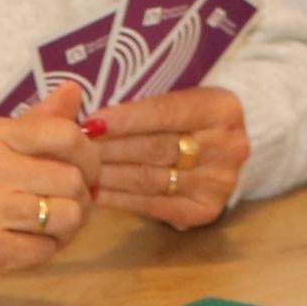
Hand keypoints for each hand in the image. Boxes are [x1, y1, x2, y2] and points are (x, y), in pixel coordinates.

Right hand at [0, 85, 91, 305]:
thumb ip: (34, 122)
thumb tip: (75, 90)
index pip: (63, 134)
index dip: (89, 154)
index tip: (86, 168)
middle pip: (72, 178)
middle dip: (82, 195)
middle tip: (72, 202)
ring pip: (68, 215)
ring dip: (70, 225)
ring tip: (52, 224)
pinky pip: (48, 248)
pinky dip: (48, 249)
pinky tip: (30, 242)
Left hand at [80, 86, 246, 229]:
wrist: (232, 146)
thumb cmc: (192, 115)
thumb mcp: (181, 96)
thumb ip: (145, 102)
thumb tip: (93, 118)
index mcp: (222, 109)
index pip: (165, 112)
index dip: (125, 119)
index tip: (91, 122)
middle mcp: (227, 147)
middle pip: (156, 148)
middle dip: (110, 148)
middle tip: (75, 149)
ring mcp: (218, 182)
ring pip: (150, 178)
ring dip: (109, 176)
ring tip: (78, 170)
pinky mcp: (205, 209)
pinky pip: (154, 205)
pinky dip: (120, 200)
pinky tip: (96, 194)